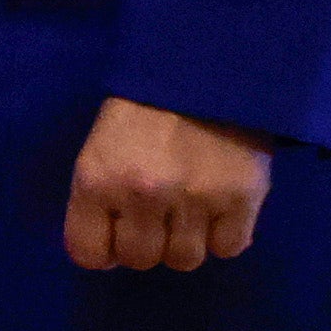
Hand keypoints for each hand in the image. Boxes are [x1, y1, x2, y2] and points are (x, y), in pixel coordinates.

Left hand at [68, 95, 275, 271]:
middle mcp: (143, 195)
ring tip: (190, 212)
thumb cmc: (142, 110)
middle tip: (158, 217)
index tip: (117, 234)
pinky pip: (229, 248)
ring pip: (185, 260)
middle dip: (147, 244)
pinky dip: (224, 237)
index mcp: (97, 181)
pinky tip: (219, 211)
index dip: (103, 249)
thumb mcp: (100, 148)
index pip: (89, 254)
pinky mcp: (241, 198)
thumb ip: (99, 199)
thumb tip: (110, 253)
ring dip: (186, 242)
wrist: (204, 69)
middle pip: (140, 260)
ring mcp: (194, 199)